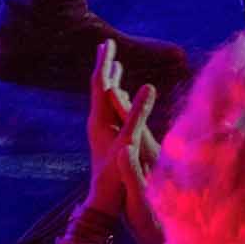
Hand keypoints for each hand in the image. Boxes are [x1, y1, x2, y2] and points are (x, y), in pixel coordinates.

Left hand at [85, 40, 158, 230]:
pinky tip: (122, 98)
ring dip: (110, 80)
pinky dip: (116, 96)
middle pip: (99, 87)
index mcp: (98, 119)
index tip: (108, 42)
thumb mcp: (130, 141)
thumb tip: (149, 85)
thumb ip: (138, 114)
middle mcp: (96, 122)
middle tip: (107, 45)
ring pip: (104, 99)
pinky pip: (110, 109)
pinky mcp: (106, 138)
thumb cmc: (116, 174)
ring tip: (114, 65)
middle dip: (105, 66)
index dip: (105, 62)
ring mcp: (100, 130)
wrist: (104, 201)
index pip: (101, 83)